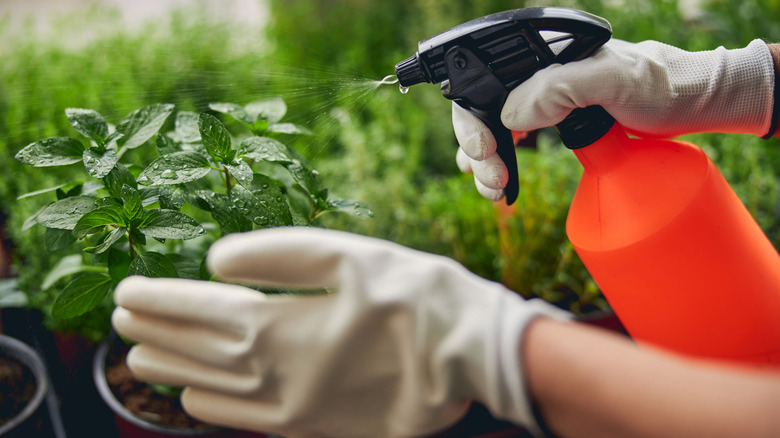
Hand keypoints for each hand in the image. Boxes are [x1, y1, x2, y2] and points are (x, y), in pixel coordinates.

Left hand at [112, 228, 569, 437]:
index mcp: (281, 327)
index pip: (200, 311)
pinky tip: (193, 398)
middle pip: (195, 352)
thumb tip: (214, 260)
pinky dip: (207, 407)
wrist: (468, 357)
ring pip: (210, 390)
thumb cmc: (415, 297)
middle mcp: (275, 375)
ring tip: (140, 355)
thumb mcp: (347, 255)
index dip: (160, 300)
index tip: (127, 291)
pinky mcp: (310, 427)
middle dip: (154, 332)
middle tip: (120, 317)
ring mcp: (290, 408)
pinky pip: (241, 421)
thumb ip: (276, 256)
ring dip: (170, 369)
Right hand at [454, 38, 775, 200]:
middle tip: (491, 181)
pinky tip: (503, 182)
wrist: (689, 101)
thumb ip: (562, 88)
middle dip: (476, 150)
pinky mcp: (555, 122)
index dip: (472, 122)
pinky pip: (513, 141)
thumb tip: (511, 114)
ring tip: (493, 190)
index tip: (484, 154)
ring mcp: (543, 100)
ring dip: (483, 163)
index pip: (482, 85)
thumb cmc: (659, 83)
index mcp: (537, 59)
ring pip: (493, 129)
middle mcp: (534, 77)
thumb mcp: (613, 79)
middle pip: (482, 111)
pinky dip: (502, 163)